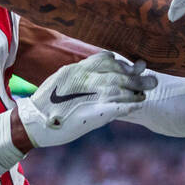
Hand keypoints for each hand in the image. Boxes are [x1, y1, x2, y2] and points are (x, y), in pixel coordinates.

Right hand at [16, 52, 154, 147]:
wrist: (32, 124)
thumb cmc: (47, 104)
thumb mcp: (61, 81)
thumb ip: (81, 73)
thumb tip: (105, 64)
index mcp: (75, 70)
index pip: (105, 60)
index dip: (121, 63)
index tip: (134, 67)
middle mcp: (82, 79)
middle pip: (115, 74)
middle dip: (135, 76)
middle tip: (152, 79)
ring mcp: (87, 96)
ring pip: (118, 89)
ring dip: (134, 91)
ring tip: (145, 93)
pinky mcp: (90, 115)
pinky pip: (114, 108)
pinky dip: (127, 106)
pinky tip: (137, 105)